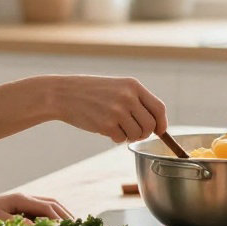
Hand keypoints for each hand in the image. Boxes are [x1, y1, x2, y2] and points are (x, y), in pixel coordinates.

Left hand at [0, 192, 72, 225]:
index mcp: (22, 200)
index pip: (48, 209)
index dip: (61, 220)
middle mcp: (24, 198)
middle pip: (52, 203)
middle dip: (66, 214)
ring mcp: (21, 201)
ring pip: (47, 204)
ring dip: (60, 214)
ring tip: (70, 225)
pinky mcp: (18, 207)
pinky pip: (39, 210)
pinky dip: (50, 216)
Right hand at [41, 75, 166, 142]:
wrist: (64, 94)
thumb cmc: (92, 92)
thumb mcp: (117, 87)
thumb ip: (136, 101)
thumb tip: (156, 125)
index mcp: (133, 86)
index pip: (159, 108)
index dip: (162, 123)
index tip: (160, 131)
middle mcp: (128, 97)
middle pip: (150, 125)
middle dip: (144, 133)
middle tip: (133, 131)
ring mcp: (117, 111)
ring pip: (137, 134)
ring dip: (129, 136)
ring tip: (116, 127)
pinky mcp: (106, 124)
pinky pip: (121, 139)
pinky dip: (115, 137)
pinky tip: (104, 127)